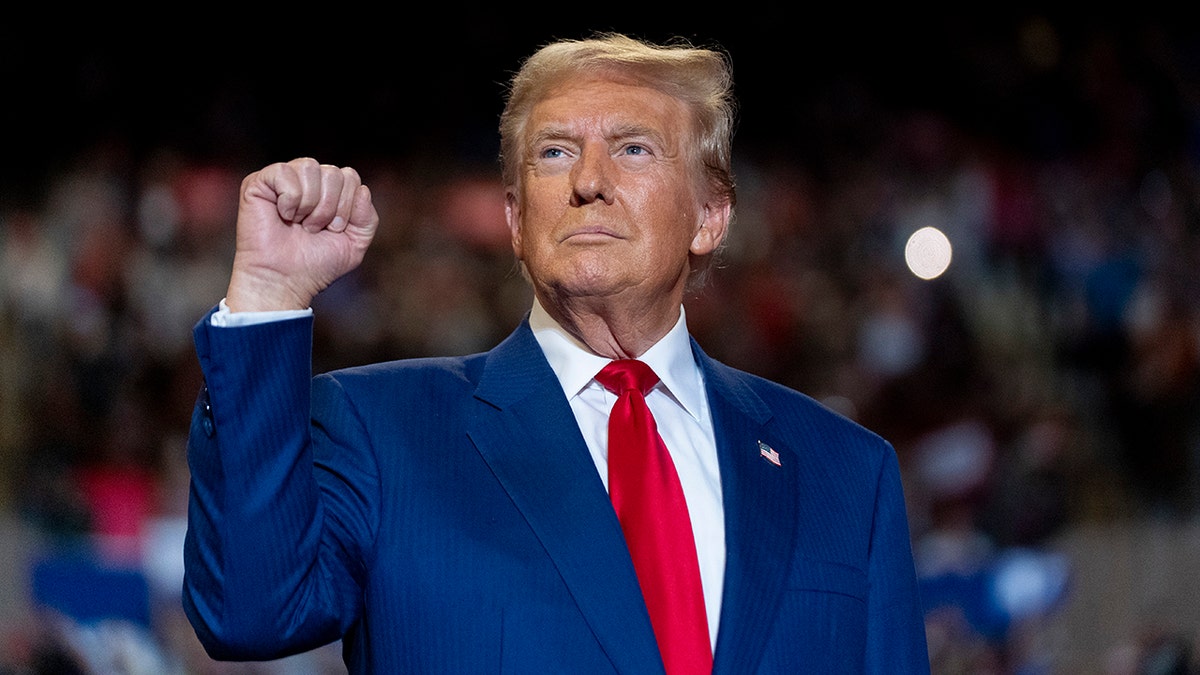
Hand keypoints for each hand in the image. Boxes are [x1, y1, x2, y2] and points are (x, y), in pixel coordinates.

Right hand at [225, 157, 379, 311]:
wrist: (284, 280)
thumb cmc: (316, 264)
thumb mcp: (355, 244)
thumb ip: (368, 218)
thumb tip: (362, 190)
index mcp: (329, 190)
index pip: (350, 177)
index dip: (347, 206)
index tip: (333, 229)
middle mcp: (307, 180)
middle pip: (334, 173)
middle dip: (330, 207)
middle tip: (313, 229)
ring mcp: (283, 179)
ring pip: (311, 168)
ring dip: (310, 204)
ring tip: (299, 223)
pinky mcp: (259, 182)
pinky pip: (285, 172)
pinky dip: (290, 199)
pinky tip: (282, 214)